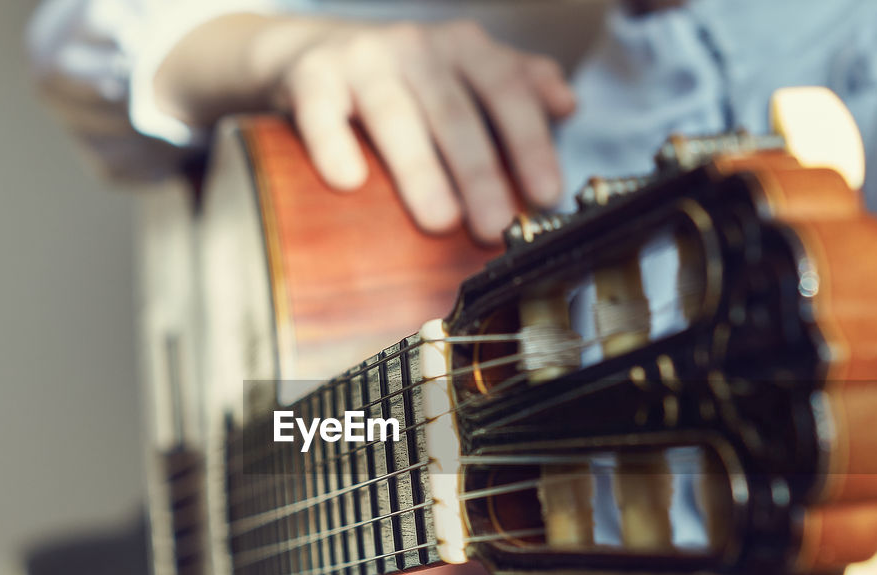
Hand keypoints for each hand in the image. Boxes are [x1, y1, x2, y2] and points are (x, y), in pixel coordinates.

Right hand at [155, 15, 575, 243]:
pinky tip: (349, 179)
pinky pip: (320, 112)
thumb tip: (569, 105)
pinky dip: (333, 143)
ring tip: (439, 219)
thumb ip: (518, 85)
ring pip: (393, 114)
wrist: (307, 56)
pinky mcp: (310, 80)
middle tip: (494, 225)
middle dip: (478, 172)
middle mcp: (415, 46)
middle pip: (453, 112)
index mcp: (462, 48)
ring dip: (419, 168)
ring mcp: (361, 61)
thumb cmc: (401, 79)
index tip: (546, 194)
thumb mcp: (464, 72)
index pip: (506, 91)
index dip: (529, 143)